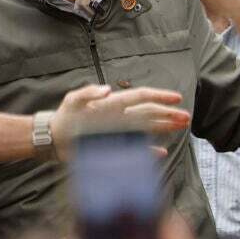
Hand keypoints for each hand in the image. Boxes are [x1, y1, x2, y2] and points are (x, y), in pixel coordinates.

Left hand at [50, 84, 189, 151]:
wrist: (54, 137)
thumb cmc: (64, 116)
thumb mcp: (72, 101)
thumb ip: (87, 93)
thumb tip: (108, 88)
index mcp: (113, 104)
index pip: (140, 97)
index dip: (158, 96)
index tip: (176, 98)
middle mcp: (120, 116)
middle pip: (149, 113)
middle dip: (168, 114)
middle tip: (186, 117)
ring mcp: (119, 131)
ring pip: (147, 127)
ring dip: (165, 126)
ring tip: (182, 125)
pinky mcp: (115, 146)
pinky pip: (136, 147)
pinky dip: (149, 149)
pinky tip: (161, 150)